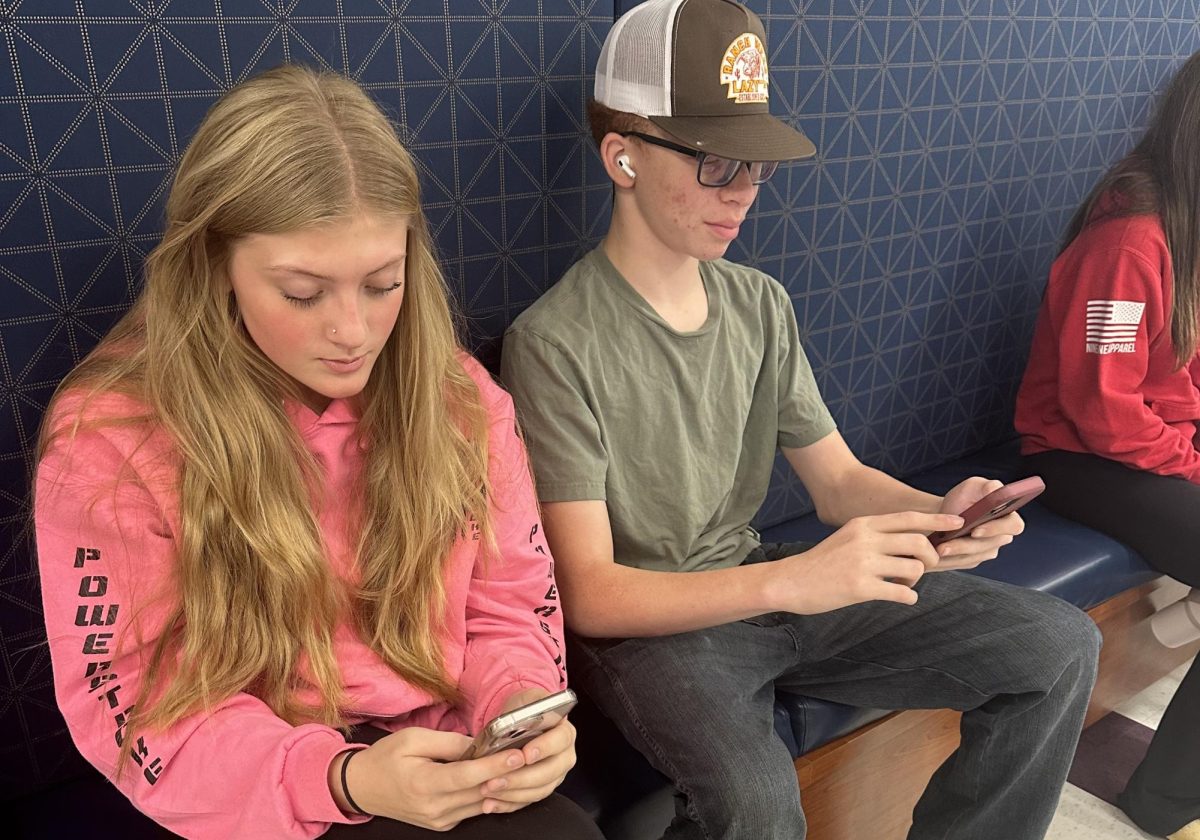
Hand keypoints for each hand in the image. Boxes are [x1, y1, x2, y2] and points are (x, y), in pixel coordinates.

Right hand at [331, 726, 527, 830]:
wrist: (362, 788)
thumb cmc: (386, 758)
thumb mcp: (413, 739)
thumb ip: (449, 742)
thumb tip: (481, 743)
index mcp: (424, 784)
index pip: (467, 776)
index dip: (495, 766)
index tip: (518, 754)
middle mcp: (434, 808)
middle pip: (479, 791)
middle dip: (507, 774)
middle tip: (530, 753)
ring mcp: (439, 820)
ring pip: (481, 803)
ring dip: (501, 785)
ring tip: (521, 763)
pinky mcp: (443, 824)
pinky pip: (473, 809)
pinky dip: (488, 794)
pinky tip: (499, 777)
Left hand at [480, 689, 576, 809]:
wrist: (521, 720)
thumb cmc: (525, 709)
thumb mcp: (527, 699)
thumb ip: (527, 706)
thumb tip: (519, 720)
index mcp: (565, 732)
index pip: (560, 741)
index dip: (544, 748)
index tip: (525, 754)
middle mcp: (564, 756)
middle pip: (548, 772)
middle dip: (520, 778)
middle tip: (495, 779)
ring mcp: (555, 776)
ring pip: (538, 791)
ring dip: (512, 794)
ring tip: (488, 790)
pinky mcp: (541, 789)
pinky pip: (527, 802)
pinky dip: (508, 805)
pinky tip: (490, 804)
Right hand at [769, 511, 964, 612]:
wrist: (791, 581)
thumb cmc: (823, 562)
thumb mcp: (848, 537)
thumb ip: (876, 536)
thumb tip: (914, 540)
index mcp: (864, 524)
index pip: (909, 518)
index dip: (937, 520)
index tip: (958, 523)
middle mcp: (865, 539)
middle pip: (918, 541)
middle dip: (931, 556)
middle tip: (925, 567)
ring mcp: (863, 563)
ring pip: (914, 568)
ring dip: (916, 580)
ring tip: (903, 585)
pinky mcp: (860, 587)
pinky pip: (902, 593)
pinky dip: (908, 597)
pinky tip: (901, 598)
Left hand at [932, 476, 1023, 570]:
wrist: (947, 513)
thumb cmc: (963, 498)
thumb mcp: (974, 486)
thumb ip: (988, 486)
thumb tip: (995, 489)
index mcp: (1009, 516)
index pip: (1013, 526)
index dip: (996, 529)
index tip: (976, 530)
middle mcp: (1002, 536)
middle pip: (989, 545)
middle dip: (966, 545)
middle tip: (946, 545)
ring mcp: (989, 549)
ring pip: (975, 556)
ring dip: (955, 554)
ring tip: (938, 549)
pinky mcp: (975, 559)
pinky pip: (965, 562)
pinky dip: (950, 559)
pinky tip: (937, 555)